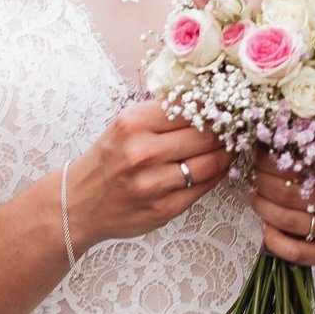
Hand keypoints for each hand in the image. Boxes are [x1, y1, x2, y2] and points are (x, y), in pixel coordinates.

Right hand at [65, 99, 227, 251]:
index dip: (213, 108)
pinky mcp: (163, 209)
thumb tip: (208, 104)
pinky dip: (216, 176)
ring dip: (226, 154)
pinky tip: (216, 168)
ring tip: (230, 147)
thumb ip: (161, 114)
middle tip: (235, 127)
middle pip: (205, 135)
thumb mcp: (124, 125)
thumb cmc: (107, 160)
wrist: (80, 203)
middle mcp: (142, 153)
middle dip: (225, 131)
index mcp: (132, 124)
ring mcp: (153, 184)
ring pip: (210, 163)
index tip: (225, 107)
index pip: (190, 108)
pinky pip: (203, 188)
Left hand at [244, 150, 314, 267]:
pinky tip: (266, 227)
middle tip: (252, 173)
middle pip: (289, 193)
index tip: (259, 150)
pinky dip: (275, 241)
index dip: (271, 158)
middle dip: (261, 181)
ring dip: (263, 208)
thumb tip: (286, 123)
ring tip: (254, 197)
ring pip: (289, 222)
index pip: (300, 164)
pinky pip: (298, 254)